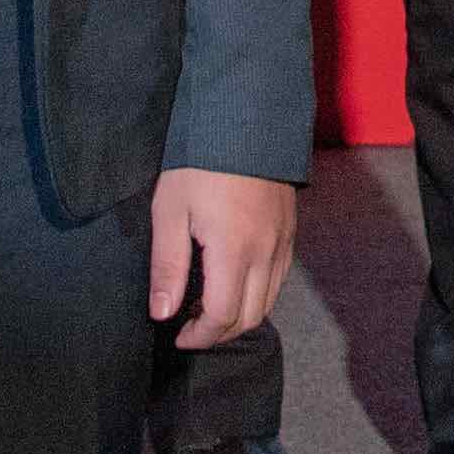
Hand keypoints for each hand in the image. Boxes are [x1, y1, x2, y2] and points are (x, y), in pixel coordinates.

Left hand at [150, 166, 297, 349]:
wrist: (245, 117)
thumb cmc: (200, 161)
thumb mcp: (170, 210)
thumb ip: (167, 266)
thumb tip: (163, 313)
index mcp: (234, 251)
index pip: (222, 316)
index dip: (199, 336)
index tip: (178, 336)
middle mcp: (266, 253)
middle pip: (249, 317)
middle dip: (219, 333)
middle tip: (190, 328)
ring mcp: (282, 242)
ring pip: (268, 301)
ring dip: (240, 316)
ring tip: (208, 308)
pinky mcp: (289, 231)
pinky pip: (278, 279)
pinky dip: (257, 294)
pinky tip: (234, 283)